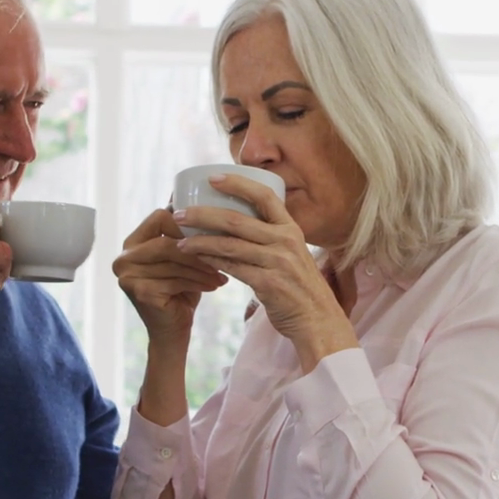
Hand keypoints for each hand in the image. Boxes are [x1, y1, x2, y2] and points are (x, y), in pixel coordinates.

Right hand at [114, 208, 227, 339]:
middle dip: (198, 248)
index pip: (160, 216)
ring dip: (203, 267)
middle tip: (225, 254)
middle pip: (167, 240)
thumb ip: (183, 232)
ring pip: (174, 261)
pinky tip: (215, 285)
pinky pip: (176, 280)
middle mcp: (123, 257)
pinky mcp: (139, 291)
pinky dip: (199, 282)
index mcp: (131, 242)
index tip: (213, 233)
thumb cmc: (181, 289)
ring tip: (223, 272)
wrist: (172, 330)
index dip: (188, 223)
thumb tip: (197, 191)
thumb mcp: (182, 257)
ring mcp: (127, 275)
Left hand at [173, 174, 357, 370]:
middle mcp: (286, 241)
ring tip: (180, 241)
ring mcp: (278, 262)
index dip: (237, 183)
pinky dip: (211, 262)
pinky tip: (197, 259)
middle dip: (203, 214)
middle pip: (237, 219)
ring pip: (229, 245)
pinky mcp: (268, 284)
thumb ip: (271, 239)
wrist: (319, 321)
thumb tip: (238, 225)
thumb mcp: (292, 255)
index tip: (212, 177)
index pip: (264, 195)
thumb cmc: (300, 288)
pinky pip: (232, 268)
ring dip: (200, 242)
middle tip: (179, 214)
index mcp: (291, 229)